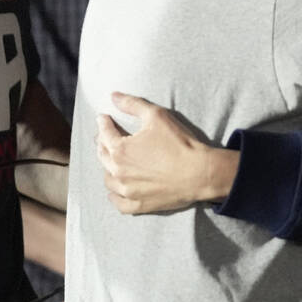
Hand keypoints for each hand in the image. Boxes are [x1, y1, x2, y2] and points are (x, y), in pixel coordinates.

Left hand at [97, 92, 239, 214]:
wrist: (199, 173)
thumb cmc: (179, 143)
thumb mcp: (156, 116)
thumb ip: (132, 104)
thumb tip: (113, 96)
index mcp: (120, 150)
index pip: (104, 133)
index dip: (103, 123)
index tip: (103, 118)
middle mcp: (118, 172)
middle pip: (103, 156)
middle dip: (102, 143)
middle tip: (104, 136)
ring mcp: (127, 191)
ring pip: (108, 180)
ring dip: (107, 169)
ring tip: (111, 162)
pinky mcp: (138, 205)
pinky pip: (118, 203)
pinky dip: (114, 196)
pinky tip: (115, 190)